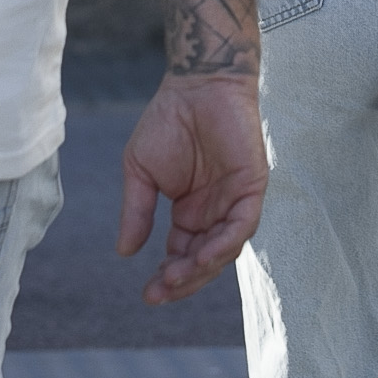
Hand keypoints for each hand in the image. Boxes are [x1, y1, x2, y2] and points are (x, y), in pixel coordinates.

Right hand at [118, 70, 267, 303]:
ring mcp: (234, 201)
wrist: (195, 83)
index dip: (167, 278)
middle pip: (203, 260)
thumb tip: (125, 253)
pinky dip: (225, 243)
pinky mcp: (252, 186)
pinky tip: (203, 257)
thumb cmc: (168, 121)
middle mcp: (214, 213)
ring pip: (225, 249)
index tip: (148, 294)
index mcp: (190, 213)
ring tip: (175, 279)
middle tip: (158, 293)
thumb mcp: (141, 172)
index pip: (181, 256)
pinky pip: (242, 224)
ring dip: (202, 269)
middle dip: (182, 281)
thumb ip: (137, 212)